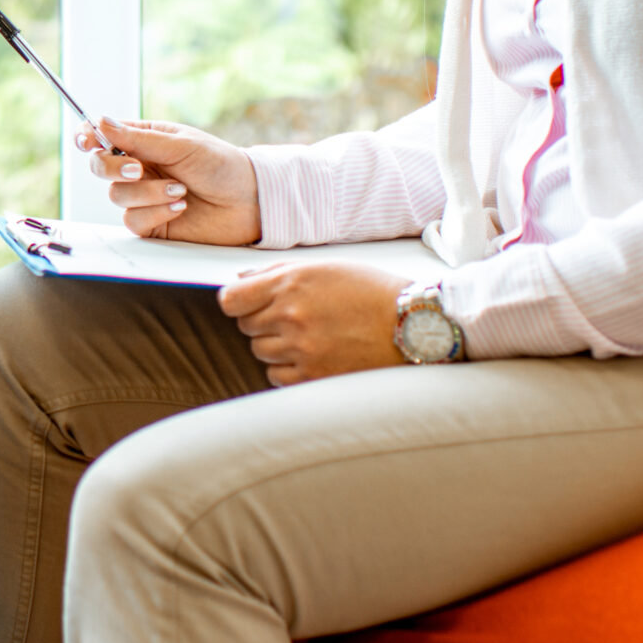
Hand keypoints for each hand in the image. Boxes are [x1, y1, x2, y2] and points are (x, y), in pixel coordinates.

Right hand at [81, 117, 261, 244]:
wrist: (249, 202)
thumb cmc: (221, 165)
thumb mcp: (180, 145)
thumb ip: (138, 138)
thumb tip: (101, 122)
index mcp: (144, 140)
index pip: (103, 136)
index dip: (88, 137)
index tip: (87, 140)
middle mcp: (140, 168)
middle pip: (101, 167)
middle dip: (114, 168)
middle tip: (139, 169)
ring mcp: (144, 196)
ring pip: (117, 196)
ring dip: (148, 193)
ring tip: (180, 191)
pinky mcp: (152, 223)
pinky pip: (133, 221)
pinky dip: (156, 212)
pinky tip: (181, 208)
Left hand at [218, 263, 411, 386]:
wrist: (411, 325)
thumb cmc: (371, 292)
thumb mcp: (325, 266)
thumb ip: (277, 271)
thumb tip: (240, 278)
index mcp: (290, 283)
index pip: (230, 299)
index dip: (239, 301)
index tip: (251, 303)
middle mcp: (290, 315)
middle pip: (246, 326)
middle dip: (263, 322)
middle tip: (296, 318)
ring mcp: (300, 348)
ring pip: (260, 351)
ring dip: (277, 346)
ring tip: (310, 336)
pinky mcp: (313, 375)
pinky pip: (276, 375)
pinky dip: (288, 368)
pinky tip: (314, 355)